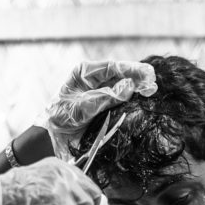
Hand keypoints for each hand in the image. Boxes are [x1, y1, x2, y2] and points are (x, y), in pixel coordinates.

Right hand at [0, 157, 100, 204]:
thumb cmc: (14, 199)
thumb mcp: (40, 185)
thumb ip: (60, 188)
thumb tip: (85, 202)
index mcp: (57, 165)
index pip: (88, 182)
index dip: (87, 202)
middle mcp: (61, 170)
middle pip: (93, 194)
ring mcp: (60, 184)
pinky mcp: (57, 199)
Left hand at [42, 60, 156, 159]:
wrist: (52, 138)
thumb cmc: (61, 118)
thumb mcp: (82, 107)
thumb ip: (106, 97)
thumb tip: (130, 86)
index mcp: (85, 73)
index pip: (112, 67)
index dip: (131, 69)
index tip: (147, 73)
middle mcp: (94, 80)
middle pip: (121, 75)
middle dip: (138, 79)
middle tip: (152, 85)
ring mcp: (101, 93)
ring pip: (123, 87)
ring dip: (137, 89)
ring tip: (151, 91)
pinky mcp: (105, 107)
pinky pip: (121, 101)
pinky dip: (132, 101)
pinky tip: (142, 99)